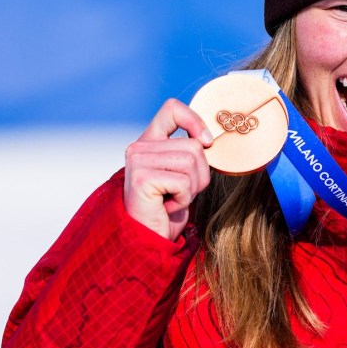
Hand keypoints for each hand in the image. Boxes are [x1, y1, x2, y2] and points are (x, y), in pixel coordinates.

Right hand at [123, 99, 213, 240]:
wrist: (147, 238)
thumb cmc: (167, 208)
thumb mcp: (182, 174)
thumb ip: (190, 152)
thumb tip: (208, 139)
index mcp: (149, 142)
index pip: (172, 109)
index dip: (195, 121)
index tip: (206, 141)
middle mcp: (139, 147)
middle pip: (194, 145)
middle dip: (199, 174)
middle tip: (180, 192)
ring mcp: (138, 161)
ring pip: (192, 162)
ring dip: (192, 188)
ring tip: (173, 199)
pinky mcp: (142, 178)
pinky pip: (184, 182)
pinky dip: (183, 199)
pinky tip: (166, 206)